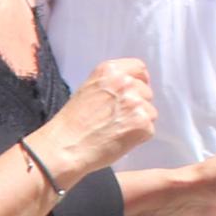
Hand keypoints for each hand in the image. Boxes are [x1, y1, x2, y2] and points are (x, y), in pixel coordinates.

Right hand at [38, 55, 157, 183]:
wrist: (64, 147)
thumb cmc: (72, 123)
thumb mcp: (88, 90)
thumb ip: (110, 85)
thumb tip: (131, 90)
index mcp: (109, 71)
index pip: (139, 68)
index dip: (138, 81)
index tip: (132, 93)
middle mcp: (125, 82)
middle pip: (146, 91)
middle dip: (138, 104)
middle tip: (117, 118)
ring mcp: (136, 102)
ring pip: (150, 112)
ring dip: (139, 122)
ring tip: (116, 130)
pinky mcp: (142, 123)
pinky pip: (150, 129)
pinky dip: (138, 137)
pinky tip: (119, 139)